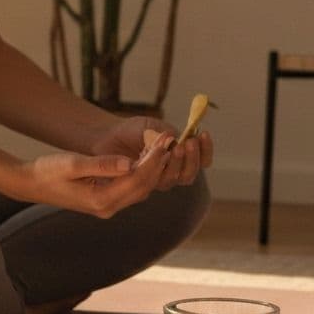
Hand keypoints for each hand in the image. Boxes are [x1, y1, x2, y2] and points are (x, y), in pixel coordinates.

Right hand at [18, 139, 172, 218]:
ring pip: (140, 188)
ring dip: (153, 168)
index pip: (136, 180)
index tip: (164, 142)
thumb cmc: (49, 171)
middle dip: (158, 163)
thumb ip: (103, 164)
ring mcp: (108, 206)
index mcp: (101, 200)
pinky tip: (148, 156)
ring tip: (163, 146)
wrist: (32, 184)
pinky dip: (143, 173)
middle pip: (143, 186)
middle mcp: (108, 208)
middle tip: (170, 140)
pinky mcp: (106, 200)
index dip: (153, 160)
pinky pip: (131, 187)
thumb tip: (130, 163)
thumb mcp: (74, 163)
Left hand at [91, 116, 212, 191]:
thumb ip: (167, 134)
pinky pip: (154, 181)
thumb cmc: (132, 131)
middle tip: (189, 142)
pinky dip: (158, 168)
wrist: (107, 137)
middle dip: (192, 158)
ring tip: (175, 146)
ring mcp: (156, 180)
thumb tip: (179, 139)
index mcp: (180, 156)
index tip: (204, 133)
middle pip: (189, 174)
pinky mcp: (141, 185)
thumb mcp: (153, 127)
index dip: (206, 150)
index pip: (201, 160)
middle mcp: (171, 172)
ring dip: (177, 163)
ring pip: (173, 179)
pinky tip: (156, 154)